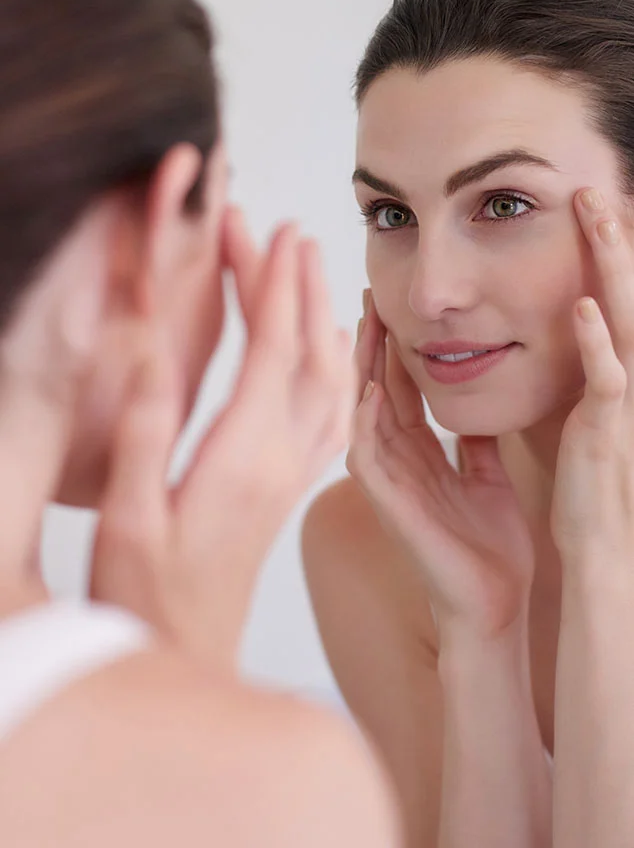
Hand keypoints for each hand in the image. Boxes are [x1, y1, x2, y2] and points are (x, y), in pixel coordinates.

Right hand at [90, 209, 354, 667]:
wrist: (189, 653)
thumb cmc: (148, 595)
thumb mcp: (130, 520)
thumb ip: (147, 439)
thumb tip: (156, 358)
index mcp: (243, 459)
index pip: (271, 352)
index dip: (275, 287)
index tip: (274, 235)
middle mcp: (281, 460)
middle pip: (308, 355)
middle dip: (303, 287)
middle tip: (292, 233)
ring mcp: (292, 474)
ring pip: (331, 383)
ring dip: (326, 322)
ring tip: (316, 274)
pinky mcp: (289, 487)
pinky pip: (333, 416)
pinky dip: (340, 371)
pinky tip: (335, 355)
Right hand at [346, 292, 533, 640]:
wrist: (495, 605)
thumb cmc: (490, 549)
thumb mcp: (488, 477)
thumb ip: (476, 442)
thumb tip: (476, 403)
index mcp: (420, 456)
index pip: (401, 389)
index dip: (395, 347)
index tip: (391, 305)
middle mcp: (397, 463)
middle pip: (377, 390)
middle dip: (372, 344)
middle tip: (367, 296)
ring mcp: (389, 483)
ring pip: (364, 415)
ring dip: (362, 370)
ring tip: (361, 326)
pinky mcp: (389, 506)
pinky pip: (367, 457)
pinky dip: (365, 422)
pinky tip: (368, 388)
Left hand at [551, 188, 633, 564]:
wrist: (601, 541)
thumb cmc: (589, 477)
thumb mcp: (584, 410)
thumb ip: (577, 369)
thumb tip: (561, 333)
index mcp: (619, 369)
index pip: (617, 301)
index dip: (610, 255)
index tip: (594, 211)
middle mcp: (631, 375)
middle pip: (627, 295)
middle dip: (614, 242)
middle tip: (596, 191)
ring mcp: (625, 399)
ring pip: (624, 319)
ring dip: (611, 267)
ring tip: (598, 218)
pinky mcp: (608, 426)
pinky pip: (606, 377)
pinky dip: (596, 342)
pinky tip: (581, 307)